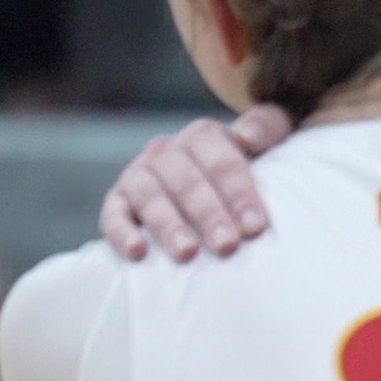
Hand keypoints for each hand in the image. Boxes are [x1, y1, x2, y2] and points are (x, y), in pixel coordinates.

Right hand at [102, 108, 291, 258]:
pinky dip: (121, 232)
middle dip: (208, 214)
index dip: (239, 193)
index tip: (255, 227)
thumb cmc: (241, 174)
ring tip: (187, 253)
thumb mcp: (266, 142)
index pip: (220, 160)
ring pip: (150, 196)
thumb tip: (248, 138)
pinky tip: (137, 252)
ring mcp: (137, 175)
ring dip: (168, 225)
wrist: (207, 187)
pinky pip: (112, 215)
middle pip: (186, 181)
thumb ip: (267, 127)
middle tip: (228, 246)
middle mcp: (166, 151)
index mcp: (202, 136)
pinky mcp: (117, 202)